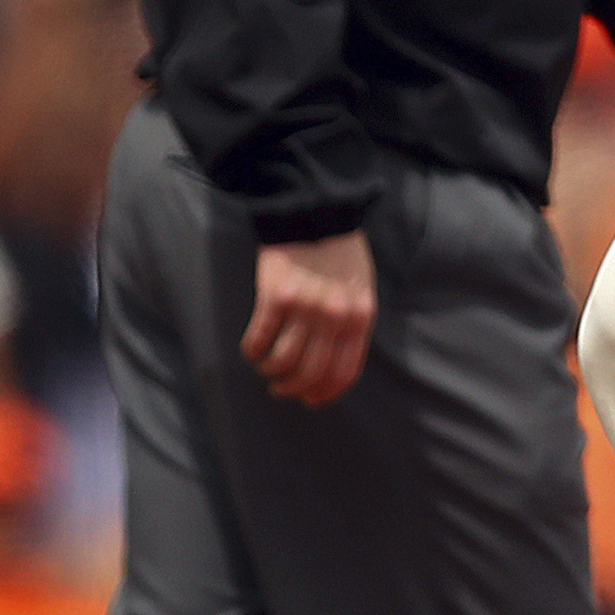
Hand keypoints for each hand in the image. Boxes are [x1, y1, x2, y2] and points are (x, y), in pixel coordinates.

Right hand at [241, 230, 376, 405]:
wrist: (315, 214)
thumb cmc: (340, 254)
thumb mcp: (361, 290)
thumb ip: (352, 327)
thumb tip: (332, 371)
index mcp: (360, 318)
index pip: (343, 373)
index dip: (324, 394)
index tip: (309, 400)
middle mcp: (335, 317)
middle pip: (311, 374)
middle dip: (293, 388)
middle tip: (282, 388)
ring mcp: (305, 307)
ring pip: (283, 362)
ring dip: (271, 371)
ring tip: (266, 367)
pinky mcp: (275, 296)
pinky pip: (259, 340)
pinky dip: (253, 352)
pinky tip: (253, 349)